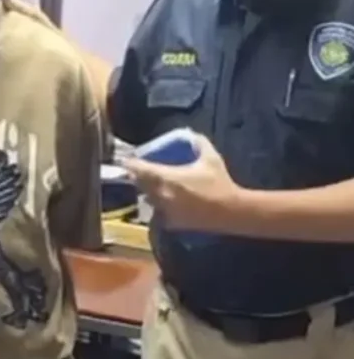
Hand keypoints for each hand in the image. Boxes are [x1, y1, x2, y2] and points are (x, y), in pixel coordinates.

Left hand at [123, 134, 245, 232]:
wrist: (230, 211)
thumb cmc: (219, 183)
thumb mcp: (210, 158)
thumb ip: (199, 143)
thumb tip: (192, 134)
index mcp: (165, 177)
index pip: (138, 169)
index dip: (131, 164)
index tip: (129, 160)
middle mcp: (160, 195)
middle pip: (140, 184)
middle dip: (139, 177)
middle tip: (142, 171)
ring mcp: (164, 210)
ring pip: (148, 199)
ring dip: (148, 192)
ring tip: (155, 185)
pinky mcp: (171, 223)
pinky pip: (158, 213)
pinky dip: (159, 206)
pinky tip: (167, 202)